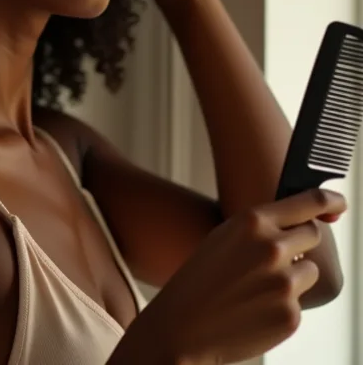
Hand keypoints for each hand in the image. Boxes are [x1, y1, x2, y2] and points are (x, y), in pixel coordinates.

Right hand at [128, 188, 346, 363]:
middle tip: (275, 255)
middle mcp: (272, 248)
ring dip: (293, 276)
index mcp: (252, 221)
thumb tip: (312, 223)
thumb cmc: (202, 276)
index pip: (307, 202)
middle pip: (311, 235)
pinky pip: (299, 301)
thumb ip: (263, 227)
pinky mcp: (291, 314)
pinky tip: (254, 307)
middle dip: (300, 243)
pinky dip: (282, 303)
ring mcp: (284, 282)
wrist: (184, 324)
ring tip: (256, 286)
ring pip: (309, 270)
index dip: (329, 199)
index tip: (341, 202)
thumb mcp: (226, 236)